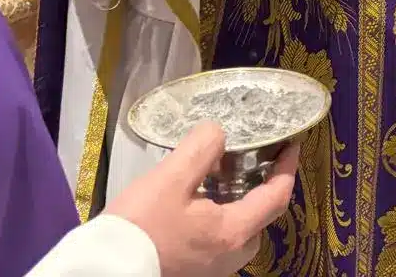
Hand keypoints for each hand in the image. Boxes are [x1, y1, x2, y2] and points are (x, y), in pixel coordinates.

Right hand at [105, 123, 300, 276]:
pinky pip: (218, 241)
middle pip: (260, 218)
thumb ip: (201, 149)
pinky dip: (218, 218)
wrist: (104, 270)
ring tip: (218, 177)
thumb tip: (218, 133)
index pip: (277, 196)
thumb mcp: (170, 178)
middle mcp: (230, 257)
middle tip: (250, 159)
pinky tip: (195, 202)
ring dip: (237, 204)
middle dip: (261, 187)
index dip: (287, 167)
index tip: (291, 144)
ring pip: (238, 232)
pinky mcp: (193, 272)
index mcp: (233, 233)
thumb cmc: (141, 226)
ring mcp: (211, 269)